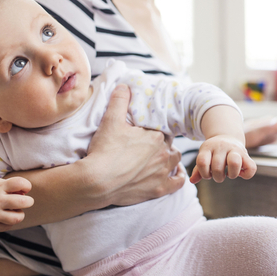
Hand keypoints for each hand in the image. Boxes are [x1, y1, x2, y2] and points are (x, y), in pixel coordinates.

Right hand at [0, 177, 32, 231]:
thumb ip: (13, 186)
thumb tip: (26, 195)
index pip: (20, 183)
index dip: (27, 186)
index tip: (25, 189)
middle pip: (23, 202)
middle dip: (29, 201)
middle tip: (26, 201)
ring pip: (18, 218)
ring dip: (20, 214)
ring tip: (15, 210)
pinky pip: (9, 225)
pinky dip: (10, 221)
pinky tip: (4, 215)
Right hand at [84, 84, 184, 205]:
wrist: (98, 181)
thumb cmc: (105, 151)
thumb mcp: (110, 121)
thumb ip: (119, 101)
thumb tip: (124, 86)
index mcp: (156, 136)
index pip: (162, 129)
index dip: (155, 130)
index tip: (146, 133)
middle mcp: (164, 153)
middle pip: (169, 144)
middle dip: (161, 143)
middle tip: (148, 145)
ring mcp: (163, 172)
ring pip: (175, 160)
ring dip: (170, 157)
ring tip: (161, 156)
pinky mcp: (159, 189)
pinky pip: (178, 182)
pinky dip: (178, 177)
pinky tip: (174, 174)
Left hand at [190, 135, 256, 183]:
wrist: (228, 136)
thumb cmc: (214, 152)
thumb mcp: (204, 156)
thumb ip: (198, 169)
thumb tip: (192, 180)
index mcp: (208, 147)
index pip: (202, 162)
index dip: (204, 173)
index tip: (208, 174)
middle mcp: (221, 147)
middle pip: (217, 166)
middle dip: (218, 177)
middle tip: (219, 175)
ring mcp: (235, 149)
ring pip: (234, 163)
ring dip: (231, 174)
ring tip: (230, 174)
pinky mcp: (246, 154)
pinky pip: (251, 167)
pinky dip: (246, 175)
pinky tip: (240, 173)